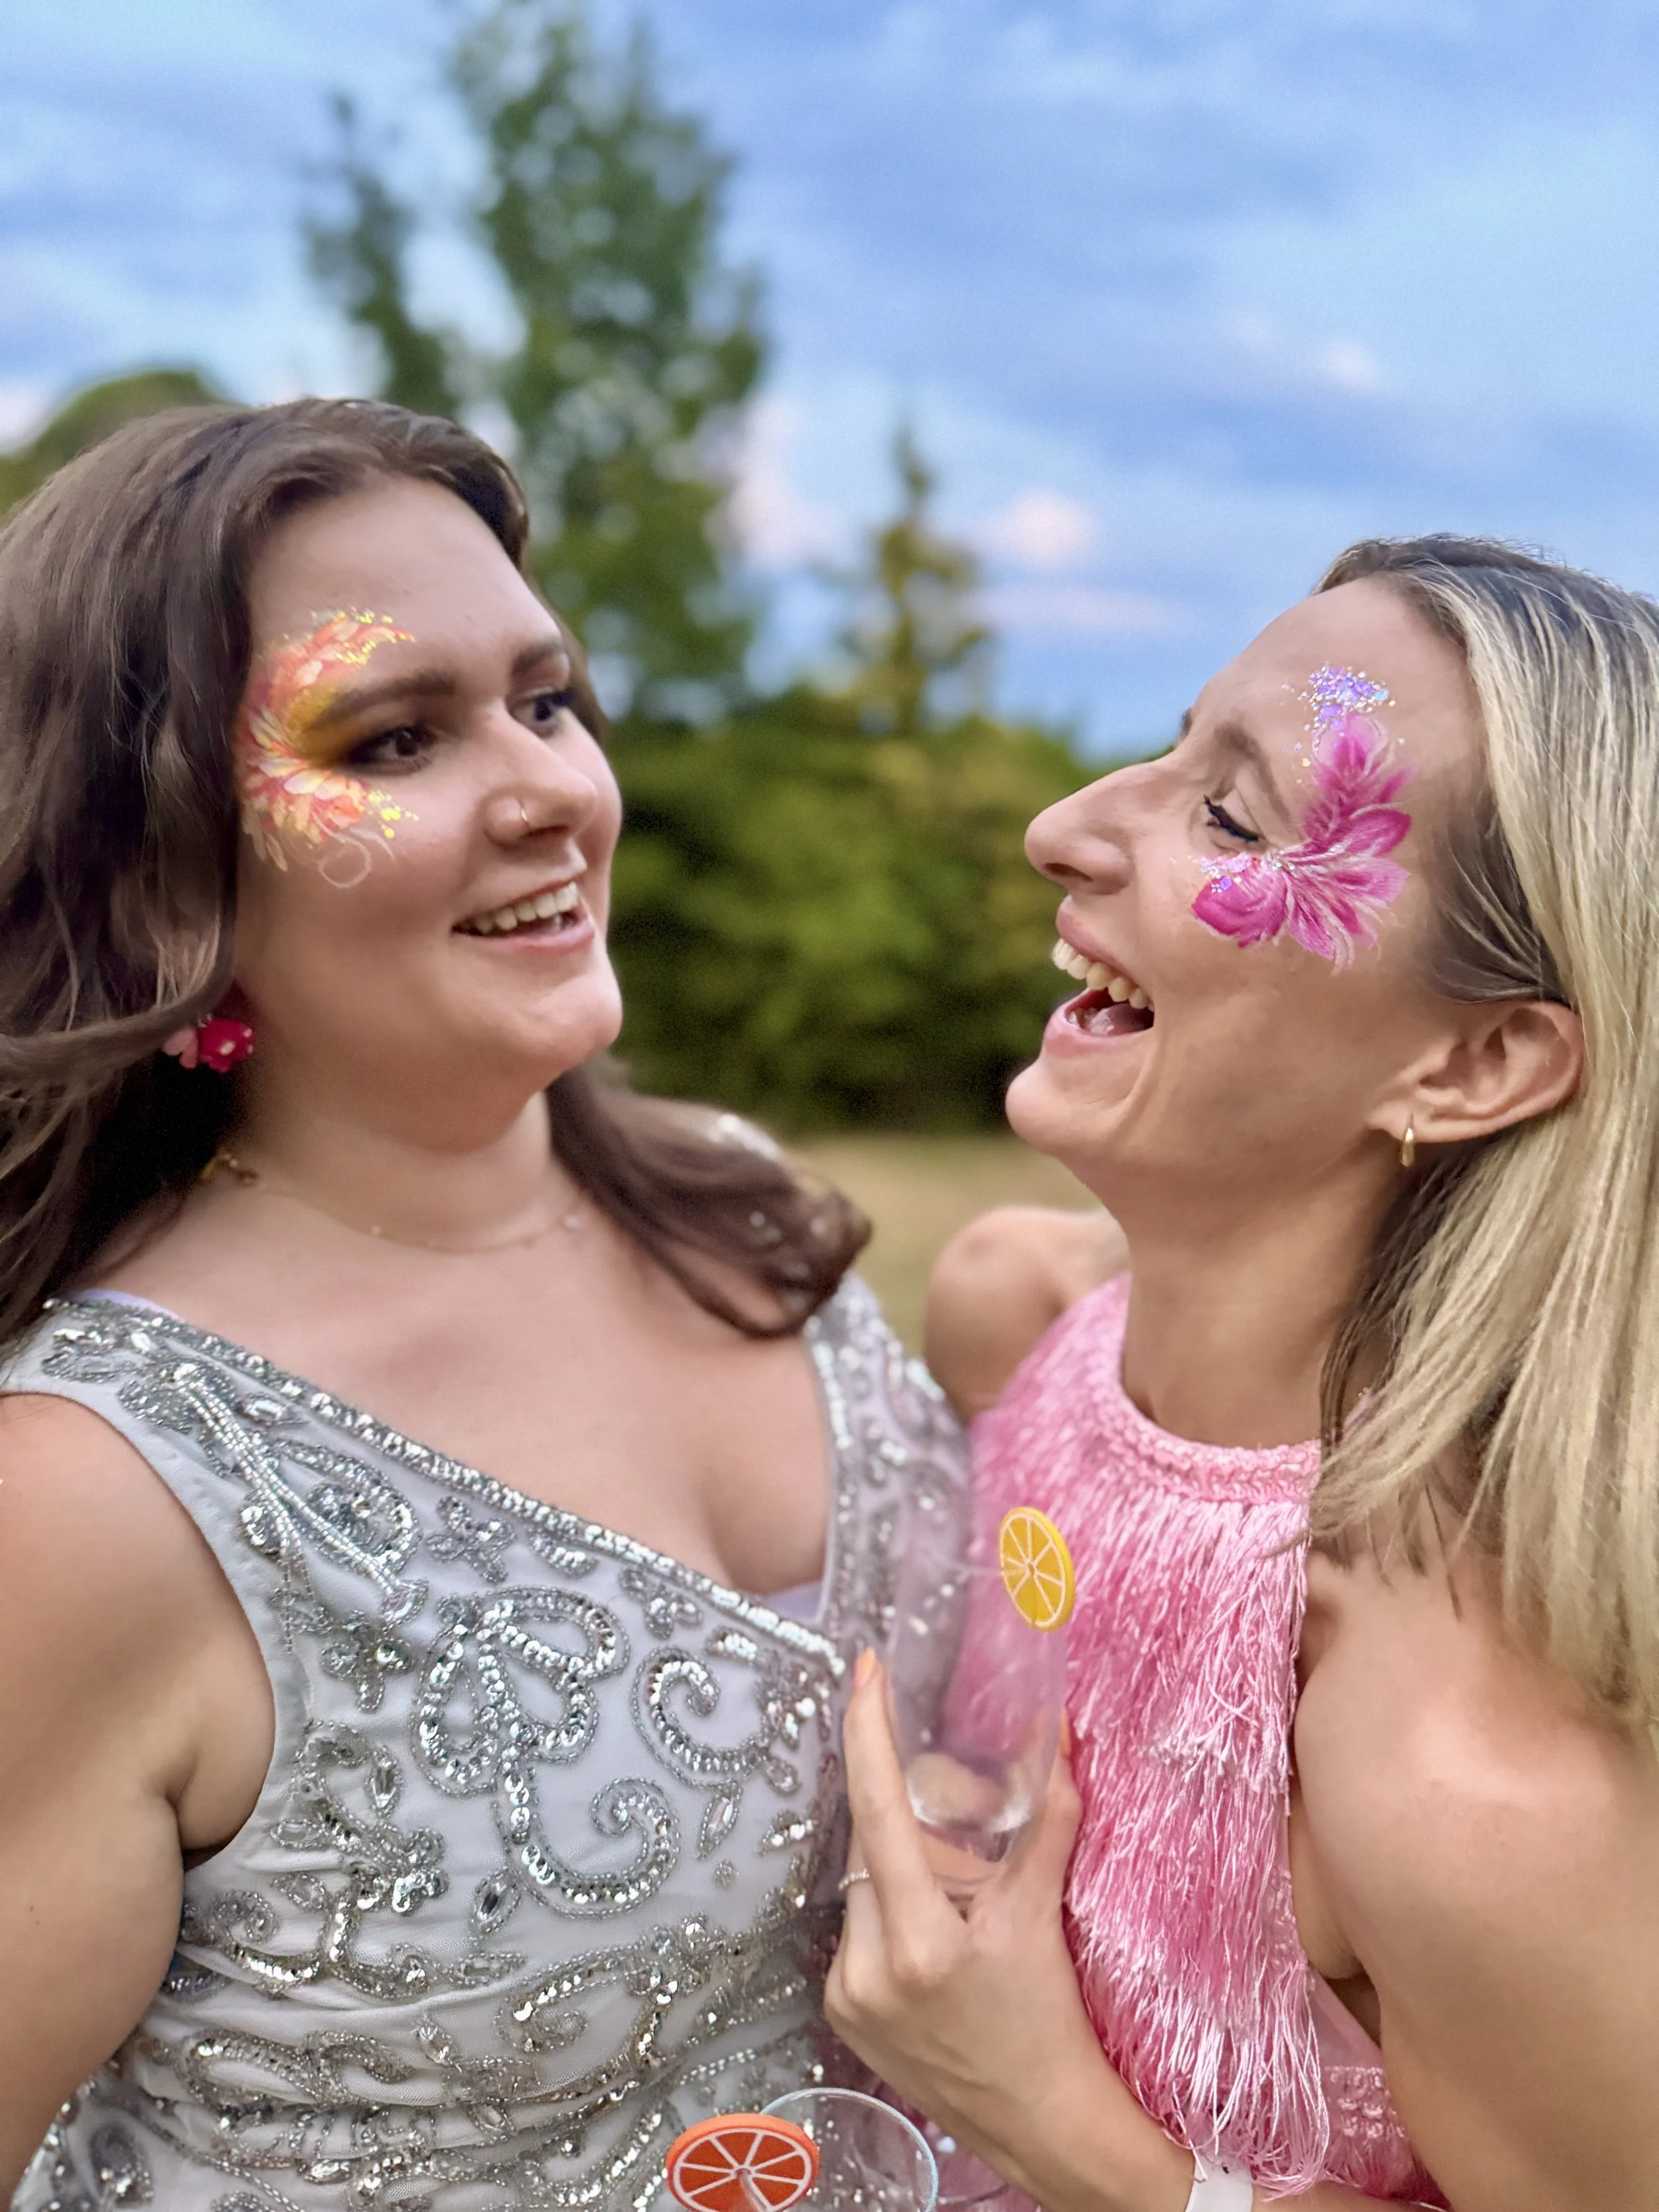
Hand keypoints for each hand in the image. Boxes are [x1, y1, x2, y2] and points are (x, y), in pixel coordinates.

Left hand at [825, 1652, 1194, 2211]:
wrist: (1041, 2123)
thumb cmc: (1051, 2018)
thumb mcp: (1045, 1913)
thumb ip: (1049, 1815)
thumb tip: (1058, 1730)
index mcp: (922, 1939)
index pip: (877, 1811)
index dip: (867, 1735)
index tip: (863, 1673)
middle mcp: (870, 1966)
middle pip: (870, 1842)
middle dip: (909, 1815)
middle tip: (957, 1819)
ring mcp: (847, 1994)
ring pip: (860, 1883)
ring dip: (898, 1868)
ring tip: (954, 1900)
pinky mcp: (840, 2014)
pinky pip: (855, 1927)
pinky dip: (888, 1910)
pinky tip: (930, 1936)